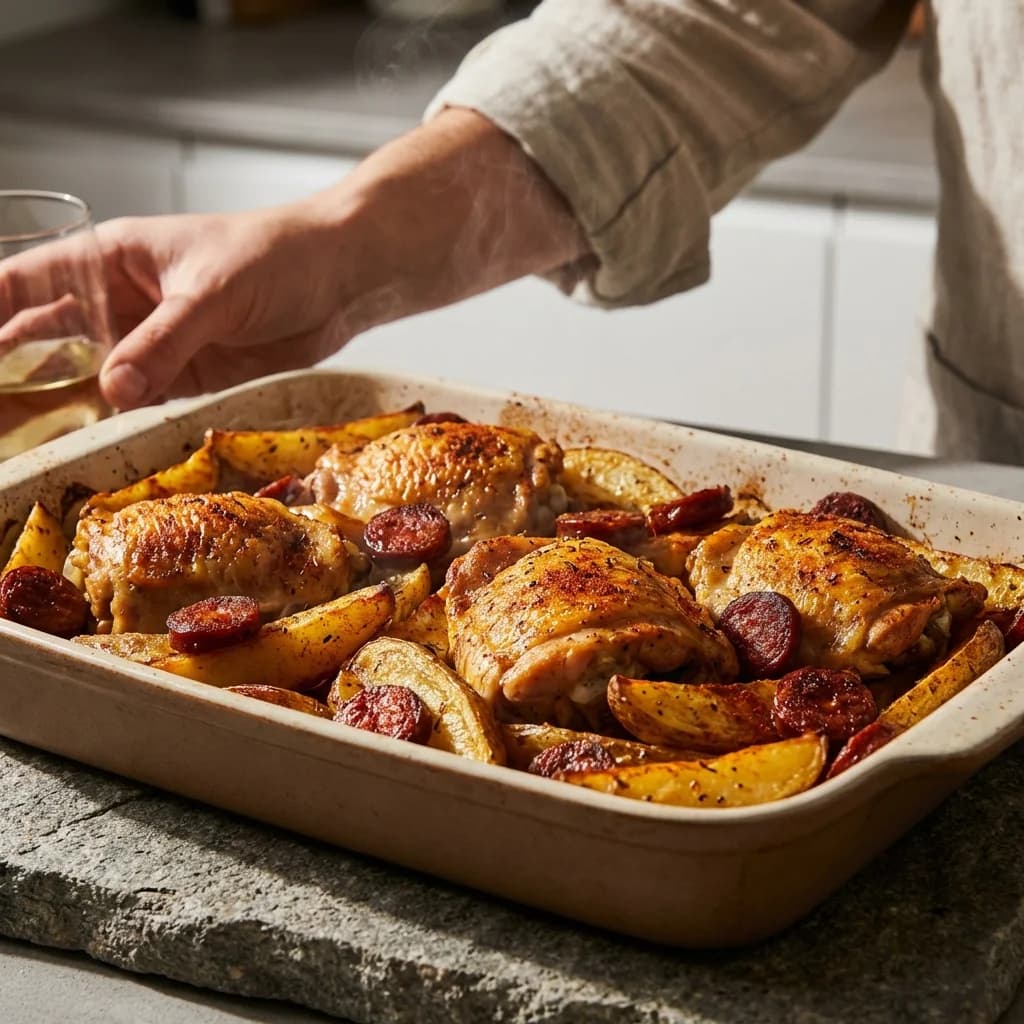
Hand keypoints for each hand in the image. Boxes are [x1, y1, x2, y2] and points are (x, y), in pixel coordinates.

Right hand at [2, 201, 354, 409]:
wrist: (339, 281)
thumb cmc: (276, 256)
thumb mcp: (211, 293)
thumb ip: (164, 341)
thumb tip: (114, 390)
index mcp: (110, 260)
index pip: (24, 282)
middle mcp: (120, 304)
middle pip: (45, 339)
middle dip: (11, 370)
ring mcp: (151, 345)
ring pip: (88, 379)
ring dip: (59, 407)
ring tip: (19, 437)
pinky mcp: (185, 378)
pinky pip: (138, 405)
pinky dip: (117, 425)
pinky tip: (89, 448)